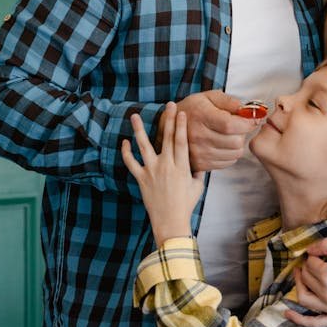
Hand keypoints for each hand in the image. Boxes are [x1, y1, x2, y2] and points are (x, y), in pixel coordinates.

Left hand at [122, 102, 204, 244]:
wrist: (170, 221)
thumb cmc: (186, 205)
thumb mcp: (198, 186)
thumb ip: (198, 171)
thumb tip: (200, 161)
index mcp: (181, 166)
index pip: (182, 141)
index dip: (181, 125)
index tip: (181, 112)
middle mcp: (166, 166)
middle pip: (167, 138)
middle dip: (168, 120)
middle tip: (169, 104)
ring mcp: (152, 171)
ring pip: (144, 146)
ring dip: (139, 130)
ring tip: (135, 115)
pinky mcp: (141, 179)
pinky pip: (131, 163)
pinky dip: (126, 153)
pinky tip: (125, 142)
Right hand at [169, 91, 256, 171]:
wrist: (170, 127)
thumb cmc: (193, 109)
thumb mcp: (209, 97)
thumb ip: (230, 101)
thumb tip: (249, 110)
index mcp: (201, 116)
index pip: (231, 125)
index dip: (247, 123)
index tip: (252, 119)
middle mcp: (199, 136)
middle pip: (236, 141)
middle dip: (243, 133)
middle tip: (238, 126)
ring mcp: (199, 152)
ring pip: (235, 153)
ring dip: (237, 144)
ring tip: (229, 135)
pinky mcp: (201, 164)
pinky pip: (228, 162)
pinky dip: (230, 154)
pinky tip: (223, 144)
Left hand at [285, 239, 326, 326]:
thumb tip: (309, 248)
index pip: (310, 264)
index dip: (313, 256)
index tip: (320, 253)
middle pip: (306, 279)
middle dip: (306, 268)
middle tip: (313, 261)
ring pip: (304, 298)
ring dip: (299, 285)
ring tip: (301, 276)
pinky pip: (314, 323)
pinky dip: (298, 319)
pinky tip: (287, 313)